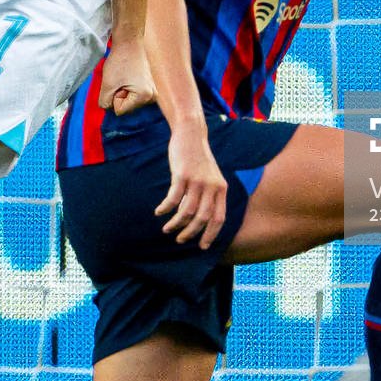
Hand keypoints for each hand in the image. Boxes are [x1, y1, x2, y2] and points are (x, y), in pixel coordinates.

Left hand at [100, 40, 155, 114]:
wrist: (130, 42)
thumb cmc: (120, 60)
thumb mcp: (107, 84)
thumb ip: (105, 102)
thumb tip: (109, 108)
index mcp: (145, 97)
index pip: (120, 110)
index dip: (114, 96)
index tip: (119, 81)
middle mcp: (153, 97)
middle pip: (126, 107)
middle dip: (119, 94)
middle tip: (122, 78)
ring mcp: (153, 91)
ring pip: (129, 101)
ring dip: (123, 90)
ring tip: (126, 75)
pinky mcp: (150, 86)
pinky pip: (133, 94)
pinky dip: (128, 86)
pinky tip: (130, 75)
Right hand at [155, 126, 228, 248]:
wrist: (191, 134)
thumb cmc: (199, 158)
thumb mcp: (211, 176)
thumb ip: (210, 195)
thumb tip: (200, 218)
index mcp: (221, 189)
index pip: (219, 218)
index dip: (211, 234)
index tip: (202, 246)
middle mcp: (212, 186)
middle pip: (202, 218)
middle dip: (191, 233)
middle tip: (180, 240)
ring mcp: (197, 181)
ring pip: (187, 211)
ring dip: (175, 224)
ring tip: (167, 229)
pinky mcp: (182, 175)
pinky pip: (173, 199)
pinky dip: (165, 208)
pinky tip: (159, 212)